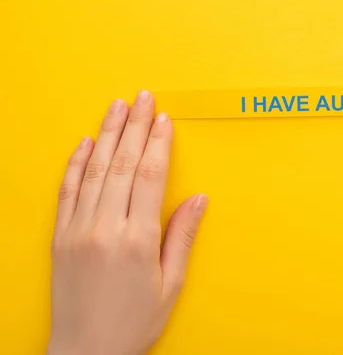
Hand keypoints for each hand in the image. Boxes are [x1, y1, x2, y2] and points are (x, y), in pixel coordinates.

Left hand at [48, 91, 207, 354]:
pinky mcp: (60, 235)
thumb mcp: (170, 284)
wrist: (85, 352)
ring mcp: (77, 229)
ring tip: (117, 106)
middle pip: (122, 163)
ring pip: (94, 169)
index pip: (149, 176)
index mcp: (138, 239)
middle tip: (143, 97)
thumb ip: (182, 236)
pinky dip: (75, 162)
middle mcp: (105, 227)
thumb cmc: (131, 322)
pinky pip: (67, 189)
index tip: (164, 120)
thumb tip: (198, 199)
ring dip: (107, 133)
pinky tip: (84, 142)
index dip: (158, 143)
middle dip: (134, 126)